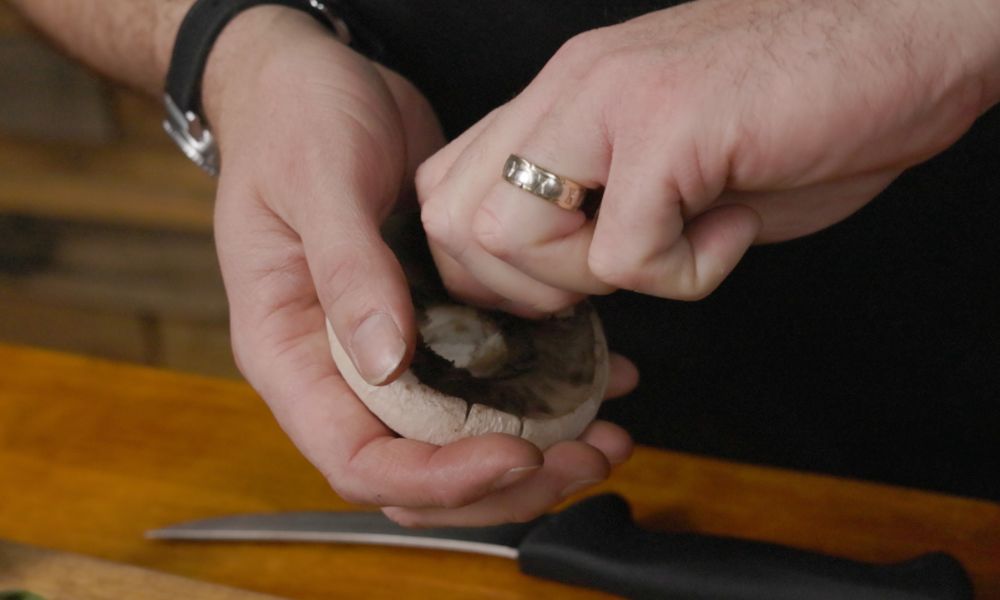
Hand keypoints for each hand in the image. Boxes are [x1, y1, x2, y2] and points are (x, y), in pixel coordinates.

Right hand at [204, 7, 636, 525]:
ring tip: (610, 435)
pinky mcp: (439, 317)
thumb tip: (386, 361)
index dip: (437, 478)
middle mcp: (341, 366)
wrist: (316, 78)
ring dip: (540, 448)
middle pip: (420, 470)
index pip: (357, 459)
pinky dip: (553, 387)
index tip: (514, 454)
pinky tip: (608, 373)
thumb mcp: (317, 181)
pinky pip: (493, 376)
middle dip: (505, 483)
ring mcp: (394, 346)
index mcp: (290, 352)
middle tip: (587, 456)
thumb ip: (348, 270)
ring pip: (463, 438)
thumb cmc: (293, 120)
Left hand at [417, 0, 999, 312]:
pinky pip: (624, 256)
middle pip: (453, 223)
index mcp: (559, 98)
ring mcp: (609, 101)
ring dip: (592, 279)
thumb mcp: (665, 156)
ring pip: (512, 238)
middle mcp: (567, 90)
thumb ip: (594, 202)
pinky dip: (684, 274)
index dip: (488, 270)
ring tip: (679, 240)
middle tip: (615, 271)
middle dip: (525, 287)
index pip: (446, 191)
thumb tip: (550, 280)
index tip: (565, 288)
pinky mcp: (667, 126)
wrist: (903, 42)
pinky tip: (733, 224)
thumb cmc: (796, 106)